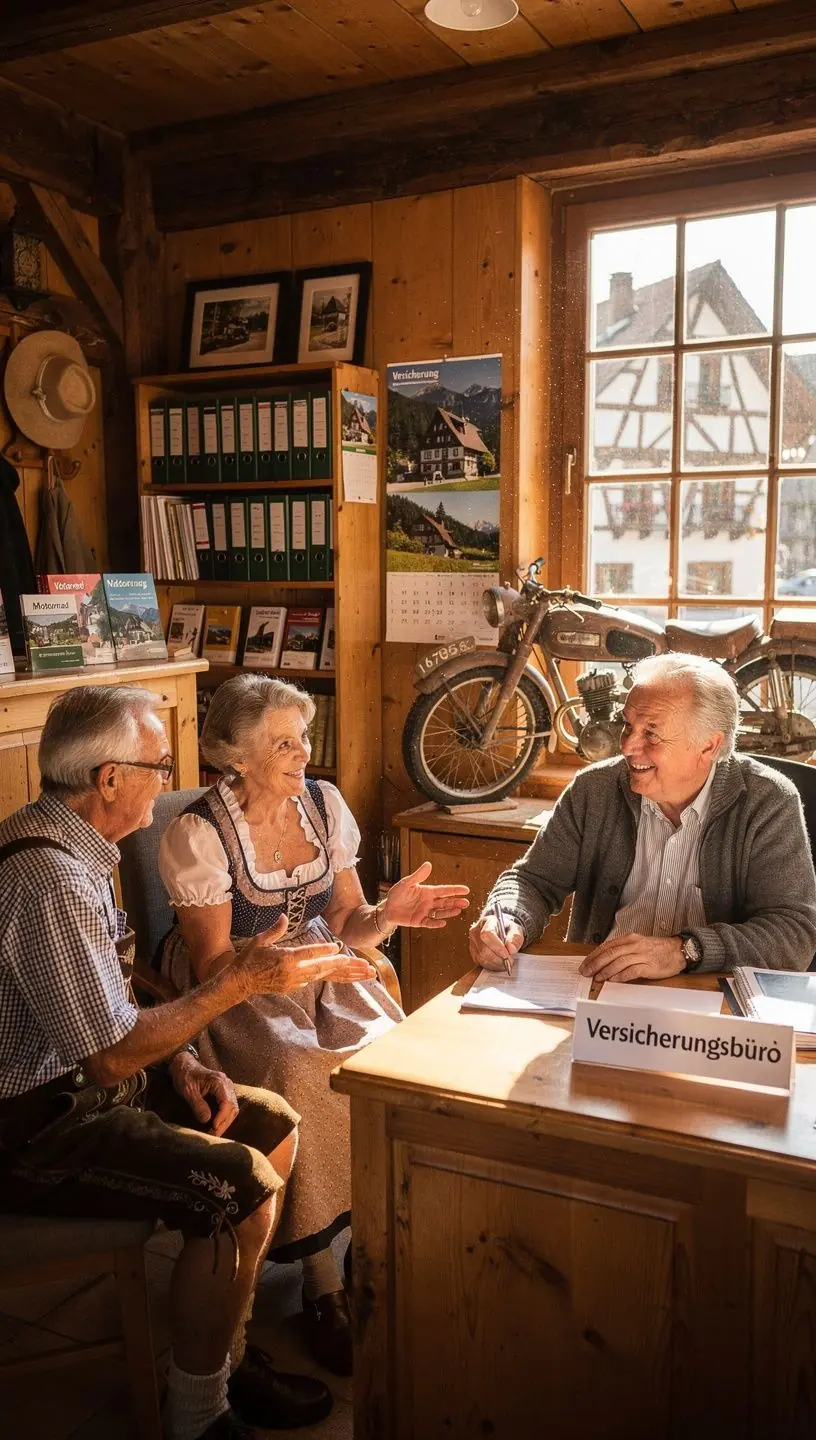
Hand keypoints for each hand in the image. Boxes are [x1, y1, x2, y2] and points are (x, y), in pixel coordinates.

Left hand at [170, 1052, 238, 1137]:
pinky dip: (225, 1117)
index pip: (227, 1103)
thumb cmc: (185, 1076)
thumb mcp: (188, 1091)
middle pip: (233, 1107)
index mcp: (219, 1082)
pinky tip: (216, 1125)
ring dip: (225, 1122)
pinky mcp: (224, 1092)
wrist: (184, 1065)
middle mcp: (227, 1084)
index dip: (222, 1117)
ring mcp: (227, 1088)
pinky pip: (229, 1106)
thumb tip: (206, 1120)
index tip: (213, 1128)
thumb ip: (197, 1105)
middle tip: (213, 1135)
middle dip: (224, 1123)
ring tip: (214, 1133)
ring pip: (233, 1108)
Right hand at [236, 915, 376, 996]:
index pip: (309, 953)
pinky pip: (311, 981)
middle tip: (354, 962)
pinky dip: (322, 976)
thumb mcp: (260, 941)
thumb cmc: (249, 959)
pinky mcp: (291, 988)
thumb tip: (285, 916)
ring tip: (349, 970)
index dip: (324, 950)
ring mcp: (292, 982)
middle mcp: (291, 972)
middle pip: (320, 967)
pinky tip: (330, 974)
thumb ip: (275, 929)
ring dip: (335, 972)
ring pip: (318, 976)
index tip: (337, 946)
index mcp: (284, 959)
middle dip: (338, 964)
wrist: (240, 982)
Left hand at [383, 861, 469, 929]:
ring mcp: (425, 912)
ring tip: (459, 910)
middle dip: (456, 902)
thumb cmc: (397, 894)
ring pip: (440, 912)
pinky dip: (436, 923)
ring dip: (449, 912)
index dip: (455, 890)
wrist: (388, 908)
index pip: (444, 890)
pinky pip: (430, 923)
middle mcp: (429, 902)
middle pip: (445, 902)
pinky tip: (443, 922)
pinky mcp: (419, 921)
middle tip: (466, 902)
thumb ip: (418, 876)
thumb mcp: (406, 883)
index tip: (466, 890)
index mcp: (427, 892)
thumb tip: (428, 864)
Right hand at [468, 912, 524, 971]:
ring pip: (481, 958)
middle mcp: (476, 931)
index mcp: (487, 921)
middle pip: (483, 949)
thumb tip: (511, 949)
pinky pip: (480, 963)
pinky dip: (491, 966)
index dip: (497, 946)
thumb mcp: (516, 930)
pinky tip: (499, 964)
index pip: (487, 934)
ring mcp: (472, 942)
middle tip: (510, 961)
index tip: (507, 954)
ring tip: (505, 963)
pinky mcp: (473, 952)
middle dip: (498, 958)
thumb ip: (515, 938)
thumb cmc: (507, 929)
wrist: (502, 931)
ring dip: (495, 963)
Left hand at [579, 933, 685, 983]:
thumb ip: (622, 951)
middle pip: (610, 954)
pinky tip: (614, 980)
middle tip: (586, 972)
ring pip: (619, 962)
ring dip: (606, 971)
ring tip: (597, 978)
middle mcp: (634, 945)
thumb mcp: (637, 944)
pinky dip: (621, 976)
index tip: (585, 964)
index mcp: (629, 938)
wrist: (678, 950)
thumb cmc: (657, 949)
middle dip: (596, 963)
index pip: (607, 946)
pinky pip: (632, 971)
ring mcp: (642, 955)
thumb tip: (604, 961)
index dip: (594, 956)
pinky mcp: (649, 966)